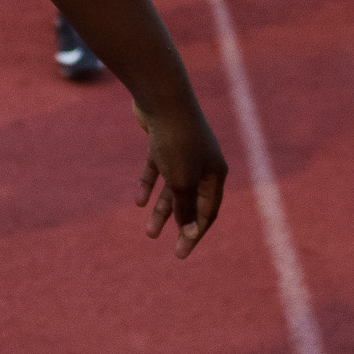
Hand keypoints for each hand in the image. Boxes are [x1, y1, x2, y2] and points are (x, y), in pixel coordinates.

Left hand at [134, 96, 226, 257]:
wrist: (162, 99)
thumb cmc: (177, 142)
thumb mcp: (181, 181)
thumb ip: (185, 208)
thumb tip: (188, 232)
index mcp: (215, 174)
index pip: (208, 211)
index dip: (194, 233)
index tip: (180, 254)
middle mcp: (203, 163)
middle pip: (191, 201)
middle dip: (178, 224)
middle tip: (166, 246)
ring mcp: (183, 151)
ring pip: (173, 187)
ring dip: (162, 209)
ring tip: (149, 232)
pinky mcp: (164, 142)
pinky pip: (158, 169)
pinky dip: (149, 184)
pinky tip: (138, 201)